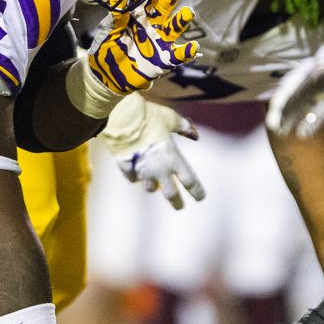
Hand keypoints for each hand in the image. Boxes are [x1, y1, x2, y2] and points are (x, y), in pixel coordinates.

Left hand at [87, 0, 198, 94]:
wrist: (105, 74)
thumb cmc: (107, 47)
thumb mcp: (108, 30)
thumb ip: (115, 18)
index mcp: (138, 12)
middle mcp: (152, 23)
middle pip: (164, 5)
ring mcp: (159, 40)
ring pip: (173, 26)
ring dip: (181, 20)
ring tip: (187, 13)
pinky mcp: (163, 59)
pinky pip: (177, 55)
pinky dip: (186, 51)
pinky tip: (192, 47)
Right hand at [100, 94, 204, 208]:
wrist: (123, 118)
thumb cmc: (150, 117)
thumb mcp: (172, 119)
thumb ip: (185, 128)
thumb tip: (196, 136)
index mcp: (173, 159)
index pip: (190, 181)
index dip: (197, 191)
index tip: (201, 198)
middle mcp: (159, 169)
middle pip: (171, 194)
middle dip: (176, 202)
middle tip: (179, 207)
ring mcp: (142, 171)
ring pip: (150, 188)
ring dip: (153, 186)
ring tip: (154, 184)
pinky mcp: (126, 168)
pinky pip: (132, 177)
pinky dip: (135, 176)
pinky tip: (135, 173)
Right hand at [266, 25, 323, 138]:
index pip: (308, 73)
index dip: (291, 91)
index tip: (280, 108)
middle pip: (305, 87)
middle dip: (288, 105)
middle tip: (275, 126)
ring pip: (315, 99)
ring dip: (299, 114)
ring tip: (285, 131)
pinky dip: (318, 119)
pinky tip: (305, 133)